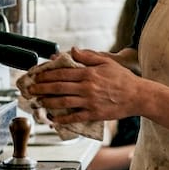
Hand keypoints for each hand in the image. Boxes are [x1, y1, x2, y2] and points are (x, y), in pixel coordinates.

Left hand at [19, 48, 139, 123]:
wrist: (138, 96)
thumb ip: (88, 56)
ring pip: (63, 102)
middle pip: (58, 88)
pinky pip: (74, 117)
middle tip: (31, 90)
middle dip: (41, 89)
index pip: (62, 73)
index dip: (47, 75)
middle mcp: (86, 87)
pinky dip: (63, 119)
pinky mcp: (94, 114)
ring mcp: (89, 102)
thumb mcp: (107, 62)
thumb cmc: (123, 79)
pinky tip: (54, 119)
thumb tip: (73, 50)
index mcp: (88, 73)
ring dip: (47, 103)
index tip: (37, 76)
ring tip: (38, 102)